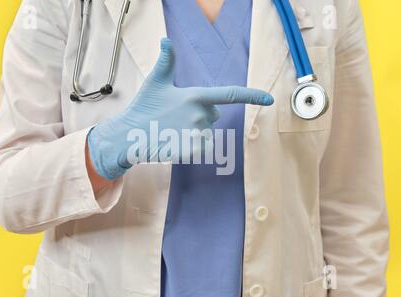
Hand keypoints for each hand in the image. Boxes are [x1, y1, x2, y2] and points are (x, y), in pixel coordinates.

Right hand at [88, 38, 273, 179]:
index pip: (230, 94)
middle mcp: (201, 114)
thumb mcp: (155, 82)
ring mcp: (197, 134)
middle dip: (200, 116)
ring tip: (173, 130)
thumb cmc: (144, 107)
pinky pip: (202, 149)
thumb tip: (166, 40)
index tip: (269, 98)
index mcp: (196, 95)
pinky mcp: (192, 151)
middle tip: (176, 117)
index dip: (252, 95)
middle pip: (213, 116)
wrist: (131, 135)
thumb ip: (166, 62)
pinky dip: (192, 147)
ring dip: (194, 133)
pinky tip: (175, 142)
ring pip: (207, 133)